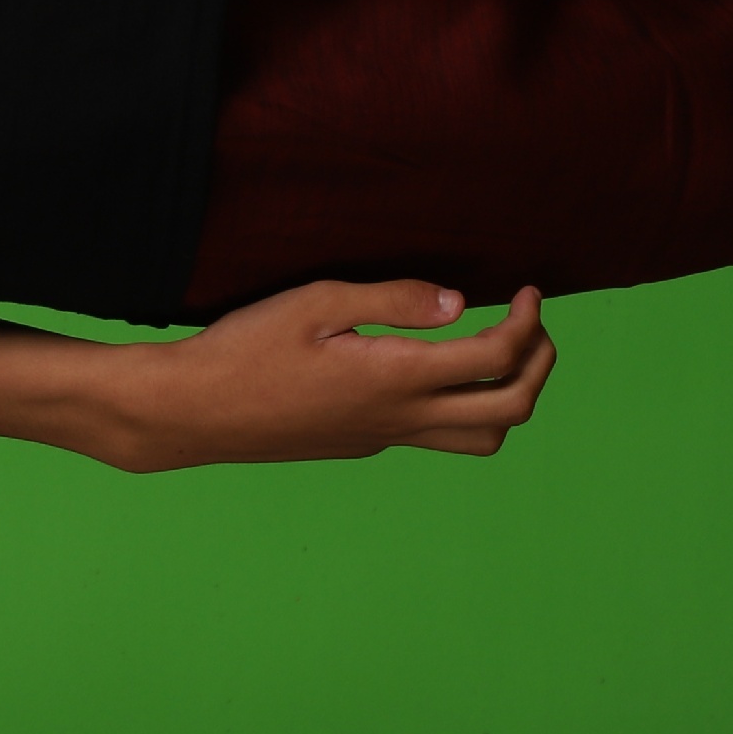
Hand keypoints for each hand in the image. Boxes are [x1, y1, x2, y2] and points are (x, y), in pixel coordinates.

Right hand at [72, 281, 557, 470]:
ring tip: (495, 353)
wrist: (193, 412)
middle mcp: (401, 418)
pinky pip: (436, 435)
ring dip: (506, 397)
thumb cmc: (245, 350)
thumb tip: (458, 302)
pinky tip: (429, 366)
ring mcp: (383, 436)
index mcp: (395, 378)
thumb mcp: (316, 304)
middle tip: (533, 325)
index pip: (496, 357)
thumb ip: (392, 300)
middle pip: (509, 410)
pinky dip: (460, 403)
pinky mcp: (363, 442)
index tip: (527, 291)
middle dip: (539, 365)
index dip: (527, 323)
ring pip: (481, 438)